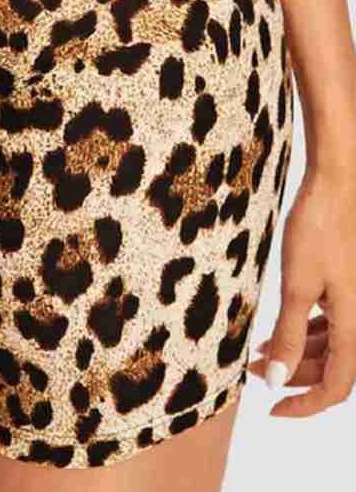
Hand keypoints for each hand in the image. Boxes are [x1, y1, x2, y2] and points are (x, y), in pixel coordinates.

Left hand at [248, 166, 355, 415]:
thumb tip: (273, 380)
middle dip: (292, 376)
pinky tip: (277, 330)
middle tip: (253, 372)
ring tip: (257, 353)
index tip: (272, 409)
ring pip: (329, 347)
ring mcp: (354, 303)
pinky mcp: (344, 287)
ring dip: (296, 354)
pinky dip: (304, 333)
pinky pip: (329, 324)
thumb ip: (288, 335)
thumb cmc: (316, 232)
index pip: (337, 386)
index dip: (306, 404)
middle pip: (331, 368)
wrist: (334, 188)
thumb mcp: (296, 286)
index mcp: (354, 325)